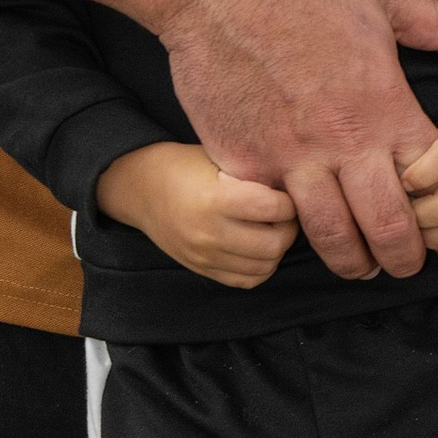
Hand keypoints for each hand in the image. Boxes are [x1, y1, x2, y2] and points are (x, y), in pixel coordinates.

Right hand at [95, 141, 298, 288]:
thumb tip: (295, 185)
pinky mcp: (203, 269)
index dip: (290, 201)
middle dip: (289, 228)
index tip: (289, 192)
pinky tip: (259, 246)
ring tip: (273, 228)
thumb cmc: (185, 166)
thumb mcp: (218, 157)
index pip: (273, 209)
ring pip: (264, 267)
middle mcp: (209, 233)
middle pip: (274, 244)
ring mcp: (205, 256)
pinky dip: (261, 267)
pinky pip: (246, 280)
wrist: (141, 190)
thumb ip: (252, 174)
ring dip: (277, 249)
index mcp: (214, 200)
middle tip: (286, 214)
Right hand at [158, 0, 437, 284]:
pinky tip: (298, 229)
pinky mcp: (243, 165)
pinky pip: (271, 216)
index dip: (436, 206)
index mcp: (385, 105)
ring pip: (331, 237)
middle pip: (387, 228)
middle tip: (402, 266)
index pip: (428, 181)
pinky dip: (287, 229)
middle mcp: (343, 142)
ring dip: (349, 260)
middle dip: (402, 258)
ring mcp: (290, 159)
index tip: (433, 214)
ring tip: (357, 264)